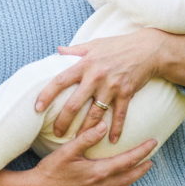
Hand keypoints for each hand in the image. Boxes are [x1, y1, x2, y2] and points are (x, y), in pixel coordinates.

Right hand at [0, 121, 156, 185]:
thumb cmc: (49, 171)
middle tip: (151, 160)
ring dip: (130, 177)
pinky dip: (114, 185)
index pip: (127, 161)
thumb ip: (87, 138)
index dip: (142, 152)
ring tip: (136, 170)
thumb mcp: (67, 151)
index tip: (153, 144)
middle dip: (141, 168)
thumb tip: (103, 126)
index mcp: (98, 173)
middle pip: (128, 177)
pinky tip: (111, 181)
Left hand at [34, 28, 184, 143]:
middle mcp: (96, 76)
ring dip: (85, 130)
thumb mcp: (94, 44)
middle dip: (63, 121)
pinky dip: (116, 130)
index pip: (60, 80)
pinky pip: (120, 116)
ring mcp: (112, 86)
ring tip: (78, 140)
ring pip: (95, 114)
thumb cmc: (118, 45)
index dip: (47, 95)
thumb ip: (75, 50)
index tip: (37, 108)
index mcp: (85, 64)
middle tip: (56, 133)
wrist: (148, 48)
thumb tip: (58, 50)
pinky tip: (112, 141)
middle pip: (75, 104)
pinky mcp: (127, 93)